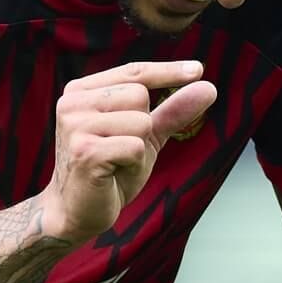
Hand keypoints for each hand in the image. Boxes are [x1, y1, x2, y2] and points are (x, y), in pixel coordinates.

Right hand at [40, 60, 215, 243]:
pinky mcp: (84, 151)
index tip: (197, 70)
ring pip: (141, 122)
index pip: (133, 72)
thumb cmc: (110, 171)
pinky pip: (136, 147)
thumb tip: (209, 86)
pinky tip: (113, 175)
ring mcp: (75, 126)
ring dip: (139, 149)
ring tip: (116, 164)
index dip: (166, 72)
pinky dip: (134, 165)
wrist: (78, 212)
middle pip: (140, 96)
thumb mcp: (146, 136)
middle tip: (121, 151)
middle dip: (144, 127)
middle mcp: (72, 102)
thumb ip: (173, 110)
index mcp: (81, 91)